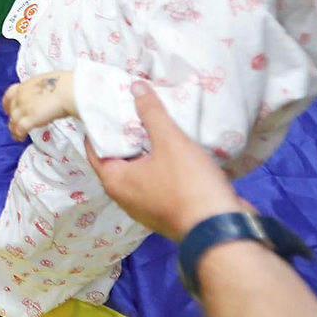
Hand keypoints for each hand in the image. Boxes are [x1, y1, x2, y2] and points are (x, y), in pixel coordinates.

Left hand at [2, 71, 74, 139]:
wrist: (67, 90)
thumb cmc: (64, 85)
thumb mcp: (46, 84)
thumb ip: (40, 91)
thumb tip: (44, 97)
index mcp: (25, 86)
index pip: (10, 94)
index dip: (7, 103)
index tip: (7, 109)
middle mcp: (21, 96)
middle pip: (11, 109)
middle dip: (12, 117)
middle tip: (15, 124)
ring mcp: (24, 108)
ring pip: (13, 121)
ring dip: (13, 129)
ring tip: (16, 135)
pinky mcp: (30, 119)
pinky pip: (20, 129)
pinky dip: (18, 134)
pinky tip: (20, 138)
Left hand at [84, 84, 246, 241]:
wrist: (222, 230)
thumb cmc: (188, 185)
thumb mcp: (170, 141)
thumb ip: (151, 113)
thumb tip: (135, 86)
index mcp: (115, 181)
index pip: (94, 149)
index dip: (99, 126)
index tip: (107, 105)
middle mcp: (125, 197)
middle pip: (118, 158)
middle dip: (126, 135)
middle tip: (133, 107)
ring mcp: (147, 207)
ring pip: (141, 170)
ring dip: (147, 149)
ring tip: (155, 123)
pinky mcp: (168, 210)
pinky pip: (158, 181)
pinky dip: (162, 164)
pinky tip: (175, 147)